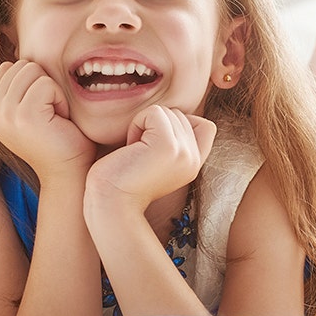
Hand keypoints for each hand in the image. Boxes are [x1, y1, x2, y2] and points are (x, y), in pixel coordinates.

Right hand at [0, 60, 95, 180]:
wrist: (66, 171)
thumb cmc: (54, 140)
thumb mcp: (27, 113)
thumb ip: (11, 92)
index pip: (7, 68)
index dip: (32, 82)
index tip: (39, 108)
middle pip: (21, 66)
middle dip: (43, 84)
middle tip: (49, 113)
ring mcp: (6, 114)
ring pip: (33, 70)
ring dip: (52, 90)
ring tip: (53, 116)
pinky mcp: (25, 116)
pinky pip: (46, 84)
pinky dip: (60, 99)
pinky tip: (59, 120)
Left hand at [85, 105, 216, 209]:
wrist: (110, 204)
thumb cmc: (123, 180)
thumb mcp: (157, 160)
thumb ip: (174, 141)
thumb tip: (172, 113)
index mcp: (194, 165)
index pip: (205, 126)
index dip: (177, 126)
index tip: (153, 148)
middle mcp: (193, 159)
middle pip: (181, 114)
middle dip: (154, 126)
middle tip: (139, 154)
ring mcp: (184, 152)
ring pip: (167, 112)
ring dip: (144, 125)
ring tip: (135, 152)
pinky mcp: (168, 146)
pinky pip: (154, 112)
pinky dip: (137, 123)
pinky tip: (130, 148)